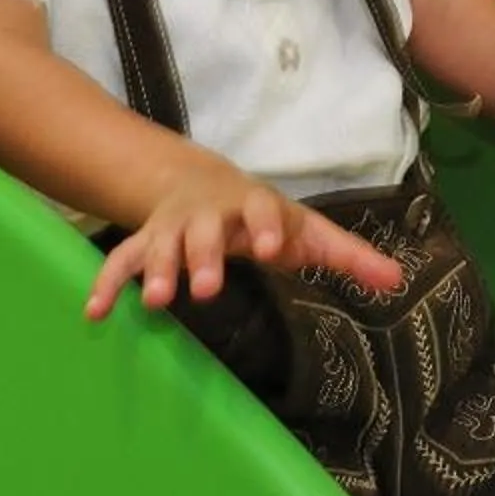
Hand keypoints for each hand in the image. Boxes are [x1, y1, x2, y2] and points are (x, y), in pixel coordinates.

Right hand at [87, 167, 405, 320]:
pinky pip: (120, 261)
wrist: (197, 181)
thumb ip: (348, 256)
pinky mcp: (145, 243)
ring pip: (160, 245)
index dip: (267, 224)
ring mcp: (172, 229)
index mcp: (253, 206)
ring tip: (152, 302)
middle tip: (203, 289)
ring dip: (155, 271)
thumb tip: (398, 281)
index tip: (272, 245)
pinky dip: (107, 284)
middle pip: (204, 232)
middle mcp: (209, 215)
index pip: (263, 209)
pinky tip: (96, 314)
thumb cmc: (262, 217)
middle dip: (202, 257)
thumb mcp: (305, 230)